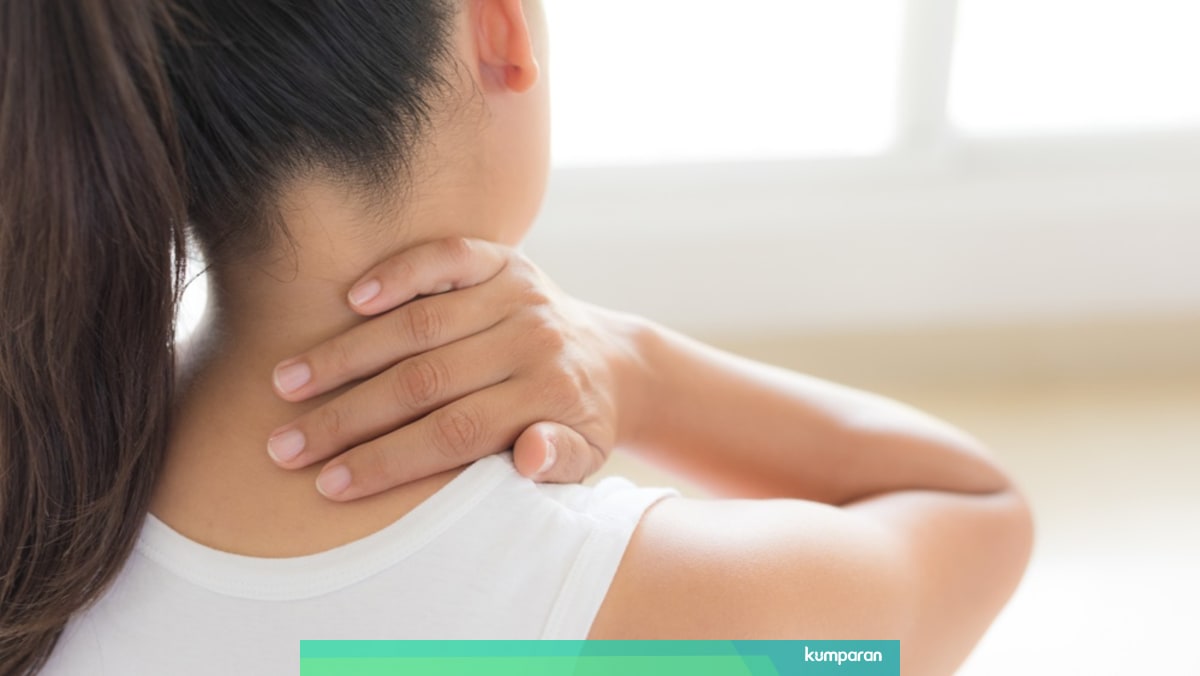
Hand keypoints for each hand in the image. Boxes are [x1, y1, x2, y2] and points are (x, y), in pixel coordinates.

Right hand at [266, 237, 646, 500]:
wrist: (613, 359)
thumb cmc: (580, 422)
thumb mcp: (585, 457)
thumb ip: (559, 462)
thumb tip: (528, 454)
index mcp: (550, 396)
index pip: (456, 434)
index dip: (388, 461)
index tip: (329, 485)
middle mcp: (533, 339)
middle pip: (427, 381)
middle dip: (348, 417)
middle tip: (285, 445)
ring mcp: (518, 293)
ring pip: (421, 324)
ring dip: (348, 353)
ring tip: (287, 383)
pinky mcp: (504, 259)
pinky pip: (445, 258)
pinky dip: (397, 275)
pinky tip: (350, 299)